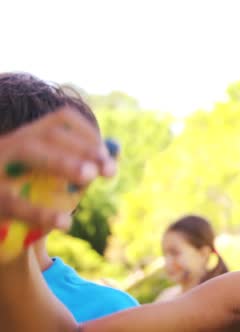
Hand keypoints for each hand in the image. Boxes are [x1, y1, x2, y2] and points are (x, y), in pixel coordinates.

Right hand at [0, 107, 116, 231]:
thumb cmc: (23, 199)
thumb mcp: (50, 181)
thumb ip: (79, 167)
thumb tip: (116, 153)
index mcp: (26, 136)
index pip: (61, 120)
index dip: (89, 134)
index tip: (108, 158)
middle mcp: (7, 143)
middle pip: (49, 133)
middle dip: (84, 148)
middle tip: (110, 171)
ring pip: (28, 150)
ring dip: (63, 161)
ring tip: (89, 177)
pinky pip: (12, 201)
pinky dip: (41, 212)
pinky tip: (65, 222)